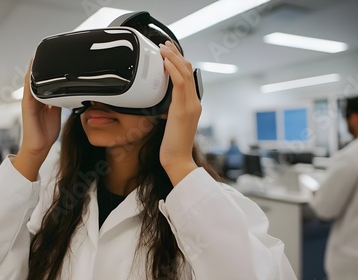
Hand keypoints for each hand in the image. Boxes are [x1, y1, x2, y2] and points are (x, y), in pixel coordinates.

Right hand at [13, 60, 60, 180]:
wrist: (39, 147)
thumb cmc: (47, 132)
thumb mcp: (58, 112)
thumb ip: (61, 100)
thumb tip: (70, 91)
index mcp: (41, 98)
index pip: (44, 79)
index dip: (47, 68)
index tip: (54, 56)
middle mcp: (34, 97)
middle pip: (37, 77)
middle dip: (40, 64)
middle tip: (47, 49)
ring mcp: (29, 101)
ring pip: (31, 80)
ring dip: (34, 68)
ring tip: (38, 54)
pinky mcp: (27, 106)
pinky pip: (29, 90)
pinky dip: (30, 80)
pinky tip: (33, 71)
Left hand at [159, 41, 199, 185]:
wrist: (178, 160)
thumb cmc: (172, 145)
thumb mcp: (172, 122)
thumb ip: (171, 109)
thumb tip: (162, 101)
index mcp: (193, 105)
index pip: (189, 77)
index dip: (180, 62)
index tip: (169, 52)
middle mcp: (194, 103)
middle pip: (189, 71)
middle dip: (176, 55)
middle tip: (165, 44)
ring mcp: (190, 105)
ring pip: (185, 74)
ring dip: (173, 58)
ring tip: (163, 48)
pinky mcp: (182, 110)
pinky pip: (180, 84)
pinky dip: (173, 70)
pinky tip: (165, 62)